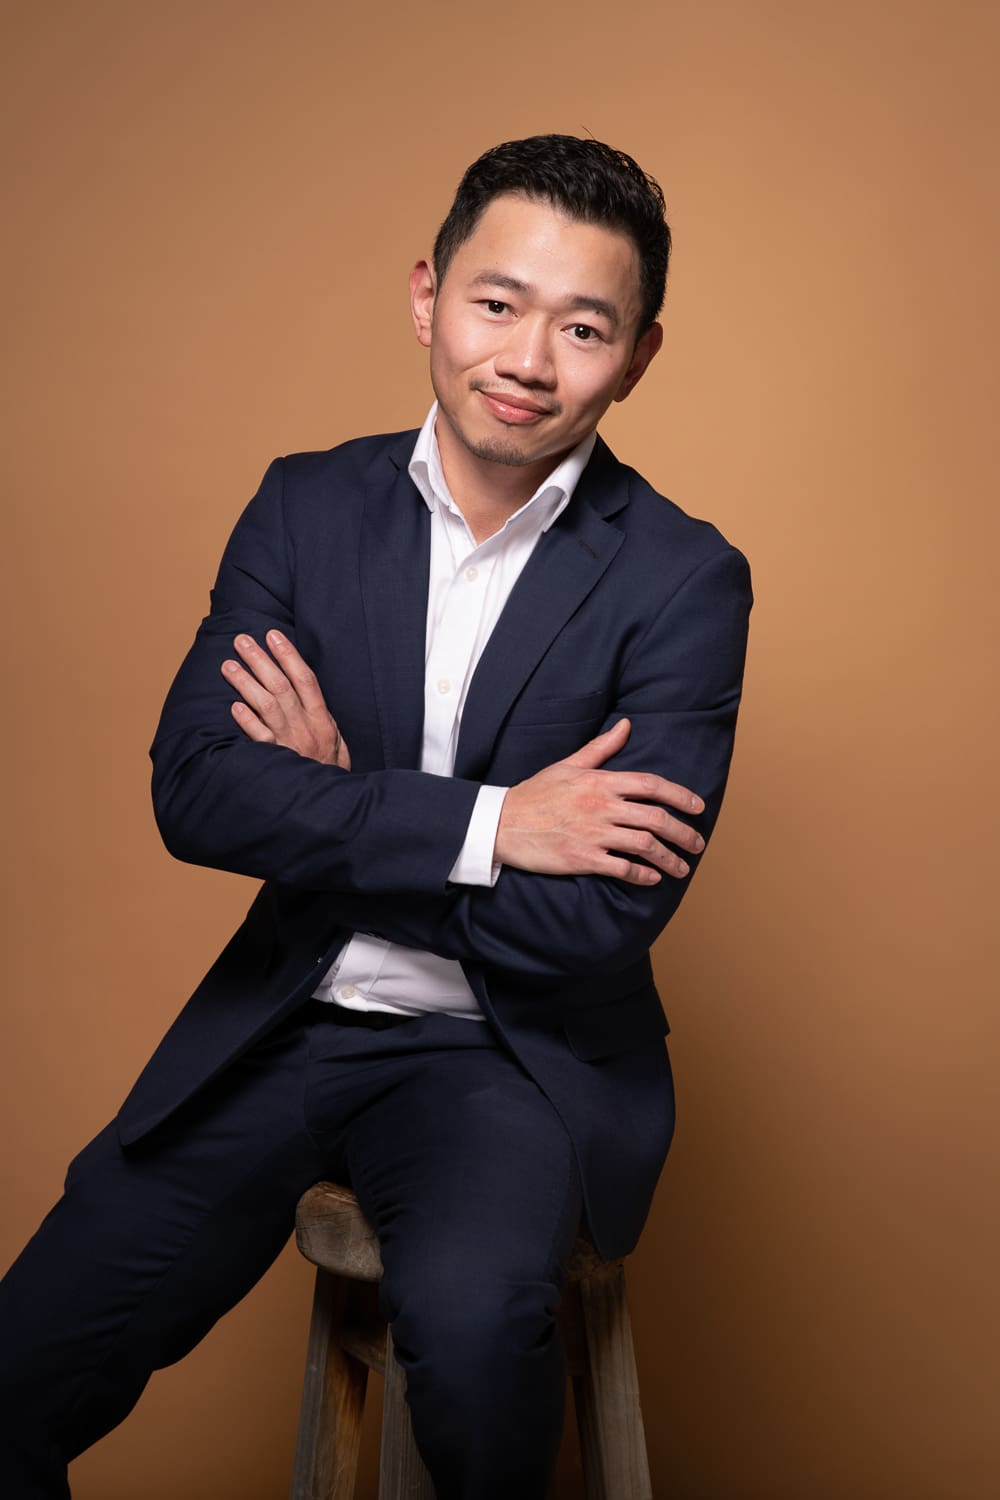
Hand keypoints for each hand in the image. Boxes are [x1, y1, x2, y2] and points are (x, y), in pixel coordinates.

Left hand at [221, 631, 350, 768]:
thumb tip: (306, 690)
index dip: (288, 655)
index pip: (305, 679)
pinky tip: (234, 706)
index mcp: (322, 719)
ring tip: (228, 665)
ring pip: (266, 706)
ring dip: (246, 683)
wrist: (326, 799)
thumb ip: (321, 715)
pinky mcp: (274, 759)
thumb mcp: (336, 738)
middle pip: (280, 686)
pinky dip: (247, 721)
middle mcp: (305, 727)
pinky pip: (259, 738)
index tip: (273, 635)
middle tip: (241, 640)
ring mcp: (288, 743)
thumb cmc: (328, 767)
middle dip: (260, 660)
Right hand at [494, 718, 703, 884]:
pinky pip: (623, 868)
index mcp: (600, 782)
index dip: (681, 796)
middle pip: (657, 819)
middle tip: (697, 844)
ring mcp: (593, 834)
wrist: (502, 823)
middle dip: (684, 834)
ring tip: (681, 868)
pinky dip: (642, 875)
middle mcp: (602, 807)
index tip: (698, 808)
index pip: (652, 785)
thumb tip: (626, 724)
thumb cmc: (535, 793)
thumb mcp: (568, 765)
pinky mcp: (583, 858)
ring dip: (669, 859)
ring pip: (645, 846)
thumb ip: (601, 748)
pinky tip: (652, 878)